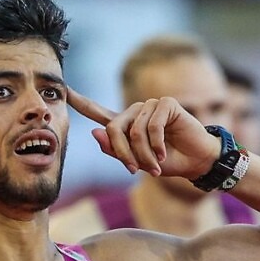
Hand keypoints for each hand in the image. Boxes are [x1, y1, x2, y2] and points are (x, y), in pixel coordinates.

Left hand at [68, 90, 221, 181]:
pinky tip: (165, 153)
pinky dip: (157, 144)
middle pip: (113, 128)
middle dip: (123, 153)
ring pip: (134, 131)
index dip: (81, 102)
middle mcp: (135, 112)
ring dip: (144, 153)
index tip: (64, 90)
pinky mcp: (166, 104)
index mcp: (126, 125)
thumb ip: (116, 150)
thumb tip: (94, 133)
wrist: (195, 161)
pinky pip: (152, 126)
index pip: (98, 112)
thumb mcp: (138, 162)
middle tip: (134, 170)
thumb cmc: (167, 163)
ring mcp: (150, 105)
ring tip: (156, 164)